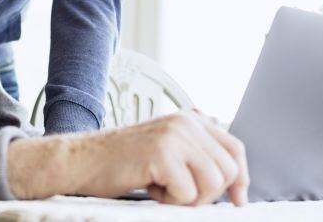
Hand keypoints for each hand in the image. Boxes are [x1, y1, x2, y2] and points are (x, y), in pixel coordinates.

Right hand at [8, 111, 248, 205]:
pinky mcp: (162, 153)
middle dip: (209, 194)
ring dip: (188, 198)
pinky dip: (170, 201)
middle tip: (179, 195)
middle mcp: (186, 123)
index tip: (238, 199)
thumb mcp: (166, 150)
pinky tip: (150, 188)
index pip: (234, 147)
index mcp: (190, 120)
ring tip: (162, 189)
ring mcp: (175, 135)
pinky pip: (188, 193)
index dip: (241, 177)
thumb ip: (195, 155)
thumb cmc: (121, 162)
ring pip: (213, 183)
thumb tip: (234, 184)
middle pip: (228, 169)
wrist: (81, 160)